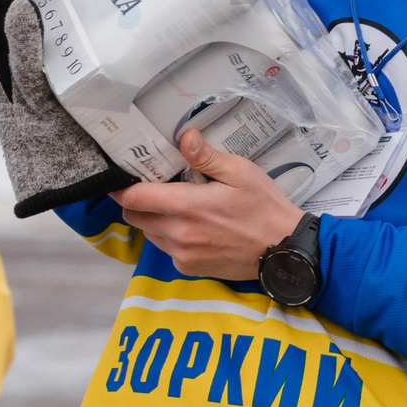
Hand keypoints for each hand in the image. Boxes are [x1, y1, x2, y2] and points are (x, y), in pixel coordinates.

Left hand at [114, 129, 303, 281]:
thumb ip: (207, 157)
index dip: (122, 186)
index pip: (135, 198)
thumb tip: (185, 138)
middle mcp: (180, 234)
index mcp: (188, 207)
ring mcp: (183, 255)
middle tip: (154, 186)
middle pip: (134, 216)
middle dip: (137, 201)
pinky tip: (192, 226)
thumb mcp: (241, 173)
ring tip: (178, 206)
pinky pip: (165, 249)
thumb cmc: (264, 208)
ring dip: (153, 219)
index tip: (123, 176)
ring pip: (148, 233)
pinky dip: (169, 236)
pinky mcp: (189, 268)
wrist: (284, 251)